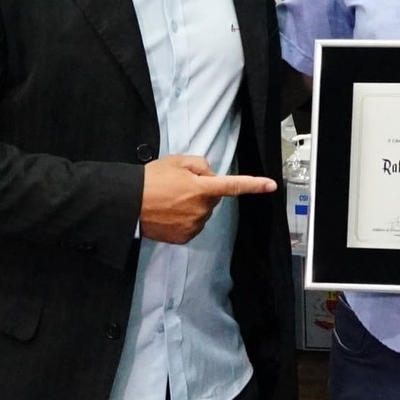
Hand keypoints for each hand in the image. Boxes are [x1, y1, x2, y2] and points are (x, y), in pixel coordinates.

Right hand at [140, 154, 276, 243]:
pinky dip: (184, 220)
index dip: (254, 185)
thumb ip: (200, 165)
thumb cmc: (151, 179)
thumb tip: (210, 177)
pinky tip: (168, 214)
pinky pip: (192, 226)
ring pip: (202, 213)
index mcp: (203, 188)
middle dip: (202, 192)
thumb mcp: (176, 162)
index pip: (233, 186)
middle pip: (212, 199)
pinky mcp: (184, 237)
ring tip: (169, 201)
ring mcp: (194, 226)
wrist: (127, 204)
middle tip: (179, 187)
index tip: (271, 185)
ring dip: (193, 207)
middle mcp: (202, 209)